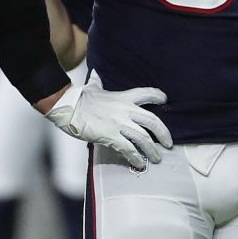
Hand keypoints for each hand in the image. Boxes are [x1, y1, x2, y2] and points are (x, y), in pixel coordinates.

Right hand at [44, 75, 172, 170]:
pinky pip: (128, 149)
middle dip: (163, 133)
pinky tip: (140, 164)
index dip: (157, 95)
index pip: (146, 93)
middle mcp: (125, 110)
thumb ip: (97, 82)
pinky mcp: (111, 136)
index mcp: (123, 98)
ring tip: (156, 158)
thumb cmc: (79, 98)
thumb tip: (95, 74)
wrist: (69, 107)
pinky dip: (136, 157)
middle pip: (152, 121)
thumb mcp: (92, 87)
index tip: (164, 99)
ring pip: (144, 138)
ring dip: (152, 150)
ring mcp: (119, 124)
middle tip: (168, 143)